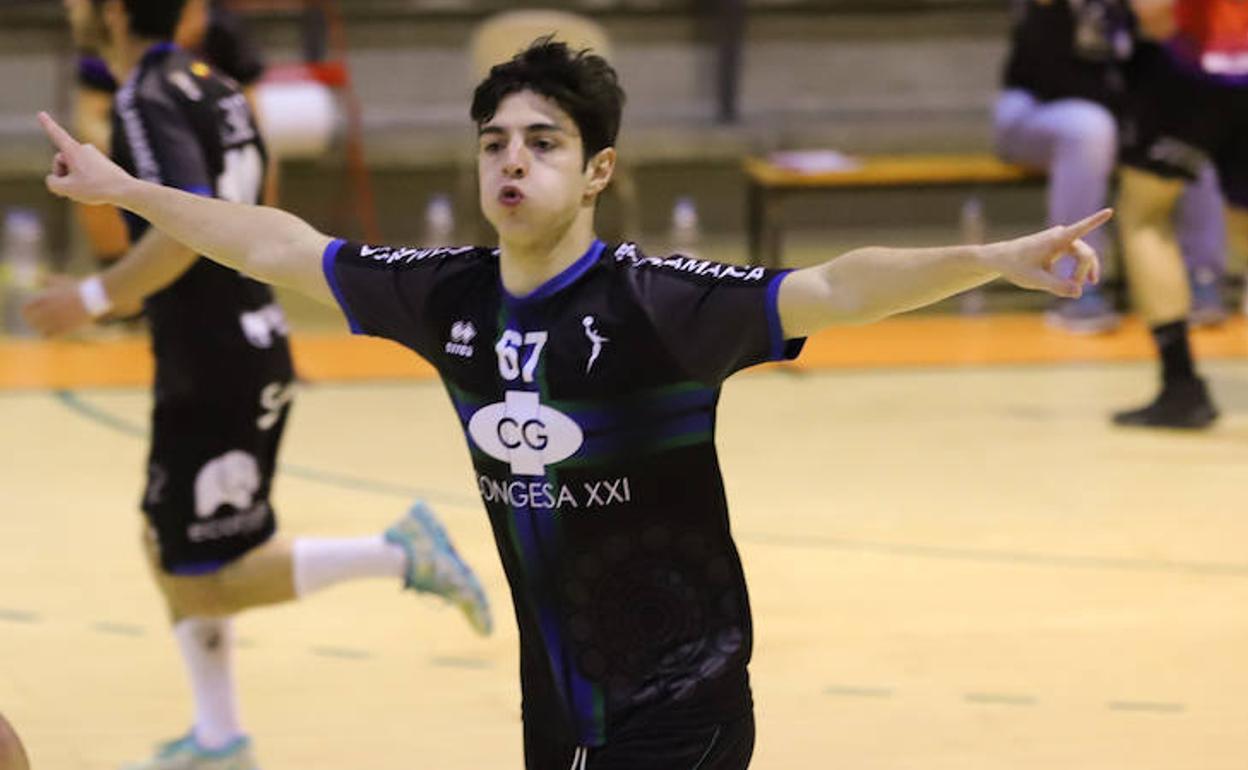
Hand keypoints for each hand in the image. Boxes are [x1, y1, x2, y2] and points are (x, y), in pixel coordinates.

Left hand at [21, 274, 93, 336]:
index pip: (27, 308)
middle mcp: (49, 309)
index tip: (27, 312)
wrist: (95, 296)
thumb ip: (48, 280)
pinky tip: (47, 334)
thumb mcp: (61, 281)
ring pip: (39, 328)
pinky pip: (50, 334)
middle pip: (31, 319)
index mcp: (46, 298)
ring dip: (38, 328)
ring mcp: (57, 319)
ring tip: (40, 328)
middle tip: (32, 322)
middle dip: (30, 320)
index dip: (26, 311)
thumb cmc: (78, 287)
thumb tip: (38, 278)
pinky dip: (46, 334)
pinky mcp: (66, 327)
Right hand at [37, 111, 133, 205]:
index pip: (57, 135)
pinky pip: (86, 173)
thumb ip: (52, 182)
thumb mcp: (66, 189)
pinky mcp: (103, 163)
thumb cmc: (96, 188)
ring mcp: (95, 155)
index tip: (41, 113)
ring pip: (75, 168)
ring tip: (90, 189)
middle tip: (75, 187)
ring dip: (75, 180)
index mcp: (74, 150)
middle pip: (62, 161)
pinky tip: (96, 189)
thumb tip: (55, 179)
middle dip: (63, 174)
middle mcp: (84, 149)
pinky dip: (86, 182)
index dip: (47, 124)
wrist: (125, 190)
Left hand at [978, 209, 1112, 298]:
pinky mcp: (1059, 245)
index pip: (1080, 229)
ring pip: (1083, 254)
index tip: (1109, 211)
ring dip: (1083, 271)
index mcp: (1056, 240)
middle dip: (1083, 272)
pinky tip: (1074, 283)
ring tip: (1082, 287)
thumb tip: (1079, 293)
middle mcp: (1061, 236)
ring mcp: (1060, 239)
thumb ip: (1057, 287)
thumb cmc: (1016, 266)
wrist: (1001, 258)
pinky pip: (1076, 255)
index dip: (1096, 221)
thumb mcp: (1035, 280)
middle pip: (1085, 253)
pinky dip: (1078, 269)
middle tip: (1074, 290)